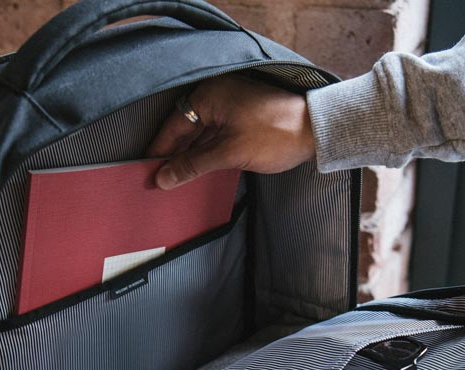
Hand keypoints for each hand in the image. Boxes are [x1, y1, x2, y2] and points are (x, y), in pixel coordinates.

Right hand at [147, 75, 315, 189]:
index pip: (174, 125)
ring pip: (200, 133)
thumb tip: (164, 178)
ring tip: (177, 180)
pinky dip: (206, 152)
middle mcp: (217, 95)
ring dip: (190, 156)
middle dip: (174, 154)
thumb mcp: (230, 153)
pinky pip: (215, 135)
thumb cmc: (277, 134)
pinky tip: (200, 170)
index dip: (160, 150)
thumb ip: (193, 165)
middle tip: (161, 180)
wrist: (317, 131)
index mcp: (209, 95)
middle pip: (185, 128)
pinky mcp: (242, 118)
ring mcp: (230, 105)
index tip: (148, 172)